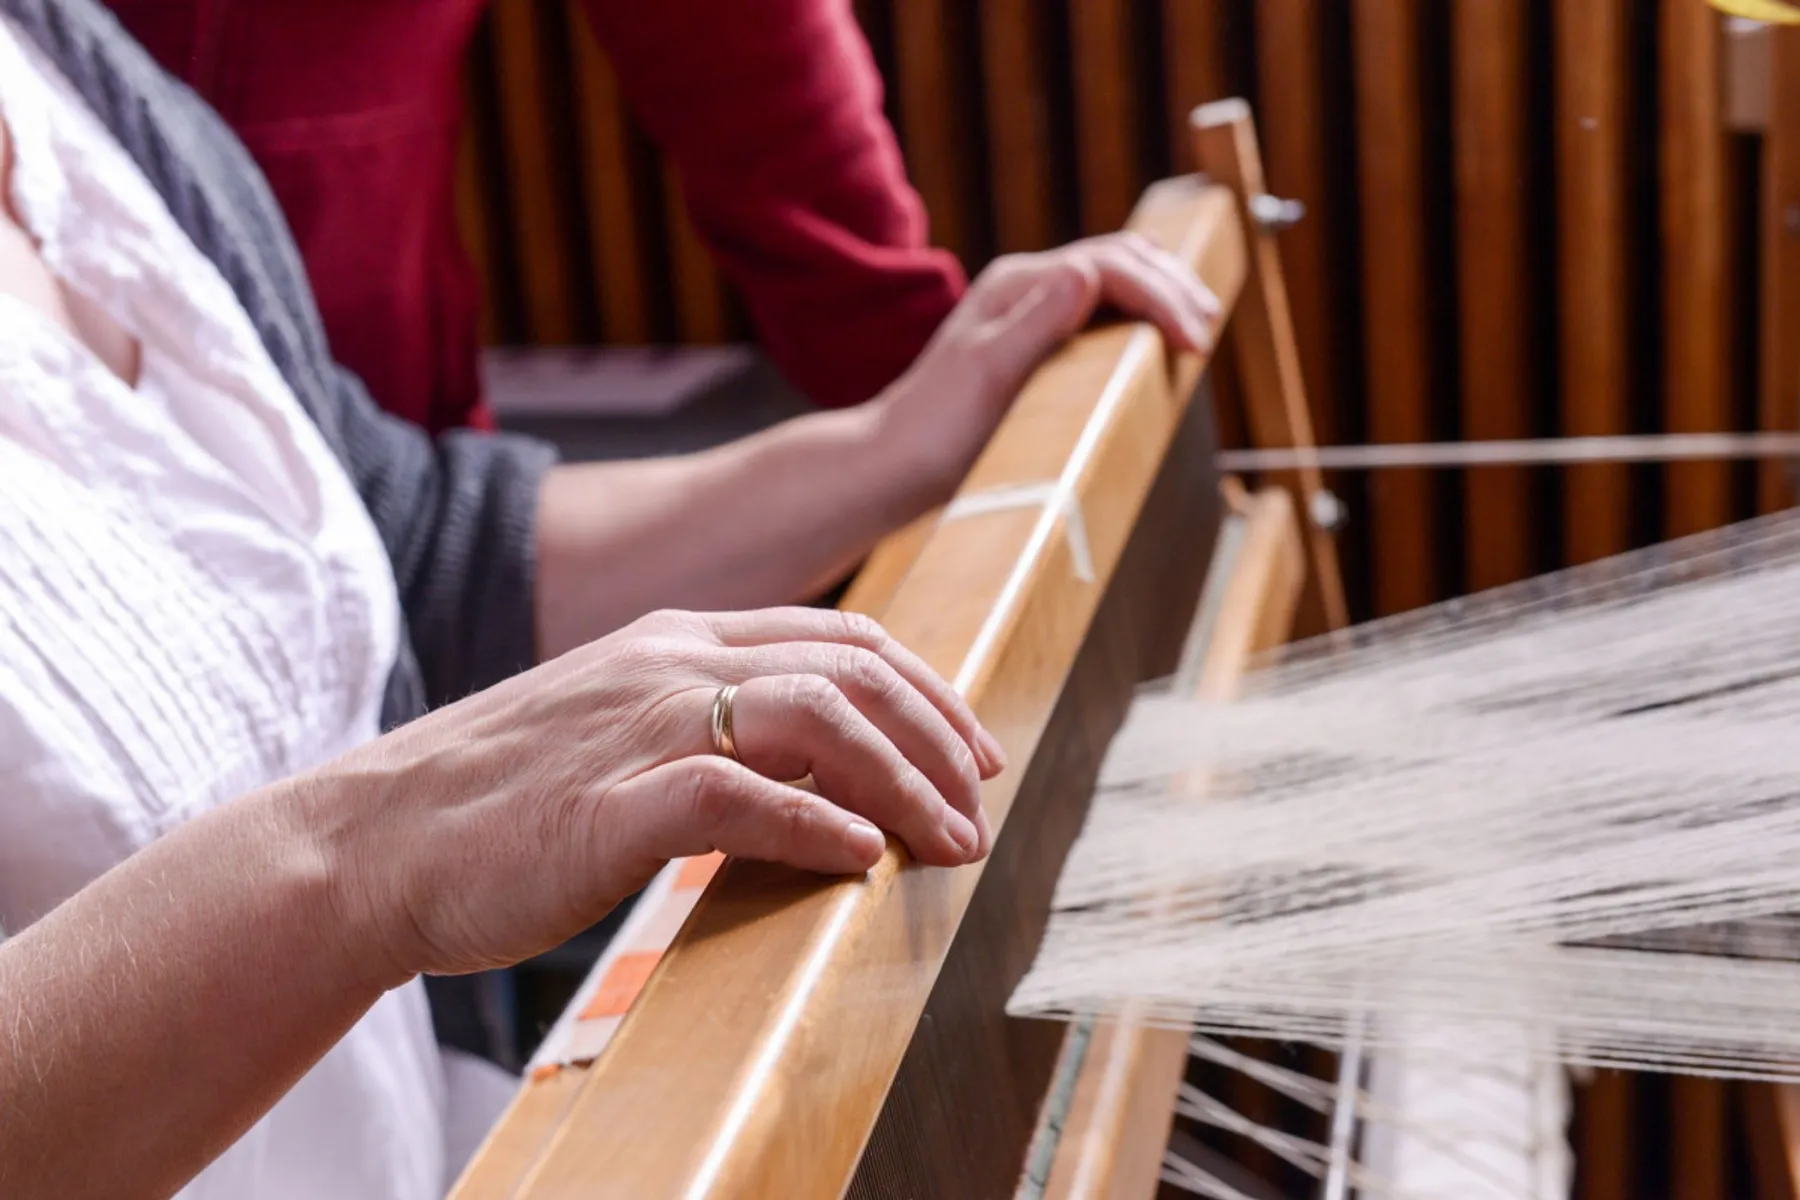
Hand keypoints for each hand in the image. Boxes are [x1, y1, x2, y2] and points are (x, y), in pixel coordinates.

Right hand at [311, 608, 1002, 977]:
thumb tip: (817, 770)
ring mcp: (637, 728)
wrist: (367, 842)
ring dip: (904, 783)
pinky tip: (860, 861)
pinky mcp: (606, 805)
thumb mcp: (614, 728)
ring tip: (950, 843)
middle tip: (982, 805)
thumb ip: (707, 724)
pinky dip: (816, 826)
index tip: (973, 747)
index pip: (838, 638)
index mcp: (672, 639)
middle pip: (850, 671)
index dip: (924, 689)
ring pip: (816, 720)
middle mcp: (666, 664)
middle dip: (938, 736)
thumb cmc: (494, 800)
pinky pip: (736, 797)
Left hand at [872, 231, 1221, 496]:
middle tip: (1208, 326)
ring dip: (1159, 295)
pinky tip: (1156, 344)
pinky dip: (1138, 319)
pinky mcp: (1035, 345)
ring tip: (1198, 324)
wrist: (893, 464)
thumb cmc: (935, 429)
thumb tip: (1086, 272)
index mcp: (1017, 285)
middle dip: (1169, 286)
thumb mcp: (986, 375)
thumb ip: (1035, 323)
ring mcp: (1030, 315)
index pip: (1109, 266)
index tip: (1193, 339)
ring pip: (1112, 282)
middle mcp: (1025, 289)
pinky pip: (1099, 315)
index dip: (1159, 296)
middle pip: (1117, 260)